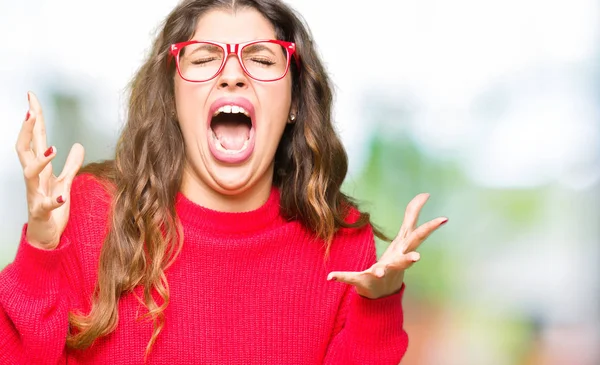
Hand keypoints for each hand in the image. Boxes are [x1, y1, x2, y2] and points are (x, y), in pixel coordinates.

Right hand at [16, 92, 84, 248]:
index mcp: (40, 170)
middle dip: (27, 131)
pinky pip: (45, 205)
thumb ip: (71, 164)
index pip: (35, 139)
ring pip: (30, 174)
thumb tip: (77, 144)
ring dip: (40, 161)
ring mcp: (36, 195)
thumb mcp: (65, 183)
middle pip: (24, 150)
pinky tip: (61, 197)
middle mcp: (34, 179)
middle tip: (31, 113)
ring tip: (52, 149)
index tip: (31, 96)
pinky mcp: (42, 212)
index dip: (34, 119)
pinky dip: (53, 201)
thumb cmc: (52, 208)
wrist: (46, 236)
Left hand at [327, 193, 446, 298]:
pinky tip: (330, 276)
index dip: (430, 227)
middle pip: (404, 258)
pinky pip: (351, 277)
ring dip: (381, 271)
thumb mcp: (404, 235)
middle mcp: (395, 262)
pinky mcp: (364, 279)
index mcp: (403, 250)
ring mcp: (381, 272)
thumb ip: (412, 214)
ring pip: (382, 272)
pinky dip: (341, 276)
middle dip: (410, 258)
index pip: (418, 236)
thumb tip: (425, 193)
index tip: (444, 219)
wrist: (382, 291)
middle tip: (417, 259)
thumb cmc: (395, 259)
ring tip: (379, 272)